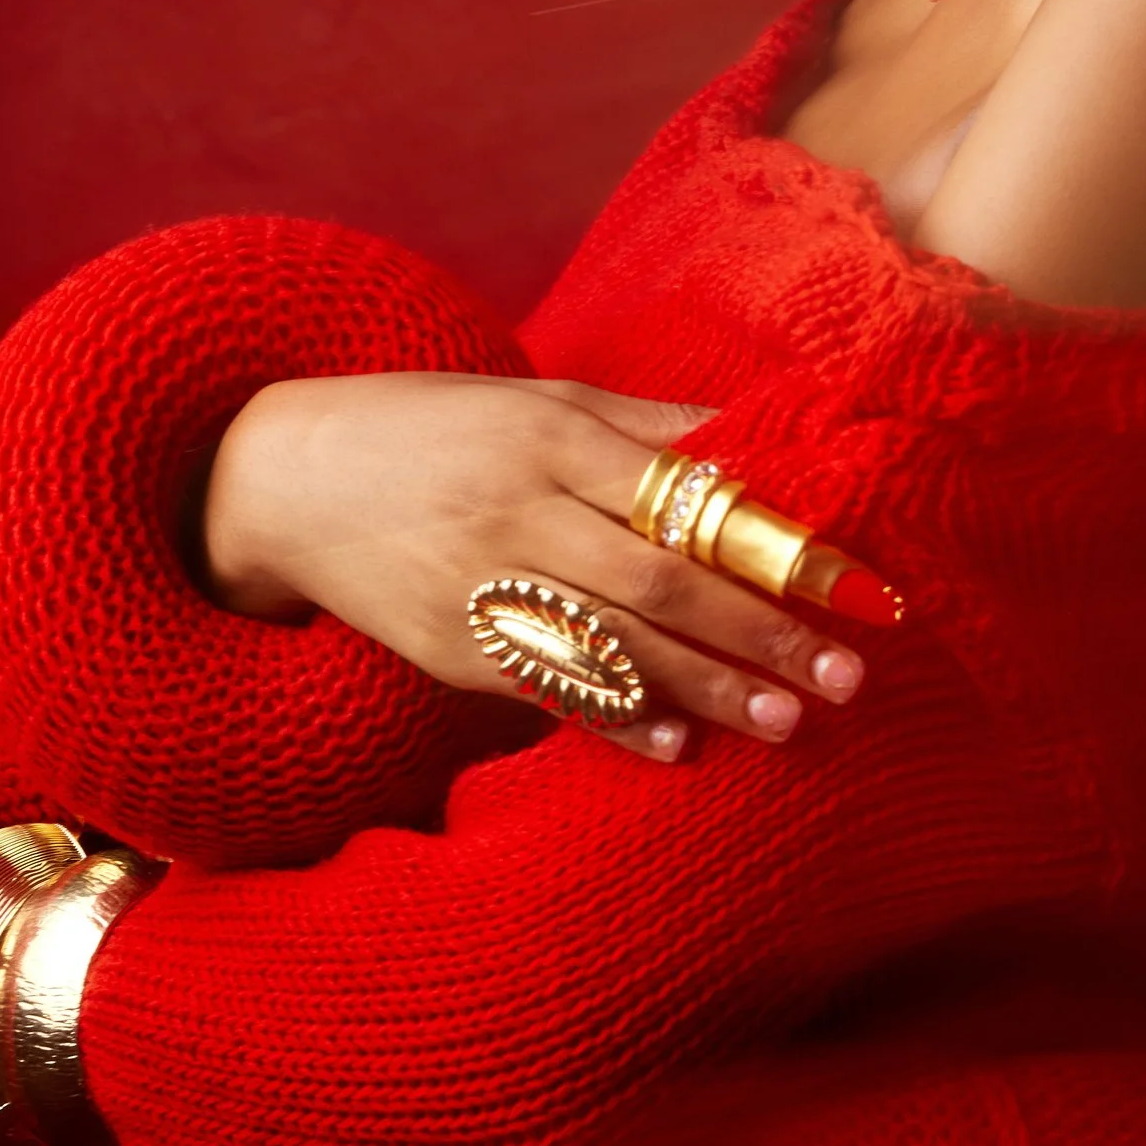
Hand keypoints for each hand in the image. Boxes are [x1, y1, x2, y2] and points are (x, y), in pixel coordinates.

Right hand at [200, 374, 868, 761]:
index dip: (780, 544)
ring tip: (787, 719)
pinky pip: (546, 688)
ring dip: (706, 686)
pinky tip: (677, 744)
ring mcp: (481, 586)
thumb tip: (753, 443)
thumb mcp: (534, 402)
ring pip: (612, 644)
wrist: (286, 478)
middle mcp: (519, 510)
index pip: (690, 496)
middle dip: (761, 629)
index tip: (859, 584)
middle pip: (662, 579)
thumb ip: (643, 428)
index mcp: (554, 438)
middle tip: (846, 672)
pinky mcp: (450, 647)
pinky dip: (615, 717)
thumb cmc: (435, 428)